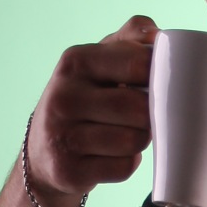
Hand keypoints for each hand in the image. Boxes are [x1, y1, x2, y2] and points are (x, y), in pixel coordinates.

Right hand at [24, 14, 157, 206]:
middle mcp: (63, 96)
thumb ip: (131, 39)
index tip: (161, 84)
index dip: (161, 76)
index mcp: (76, 61)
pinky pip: (124, 168)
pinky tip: (112, 156)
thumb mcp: (100, 61)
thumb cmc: (86, 98)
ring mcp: (62, 135)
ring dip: (140, 140)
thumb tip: (157, 35)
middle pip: (139, 108)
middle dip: (150, 115)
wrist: (44, 151)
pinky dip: (127, 164)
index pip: (138, 62)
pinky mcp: (69, 170)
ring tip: (126, 134)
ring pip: (134, 140)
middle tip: (142, 116)